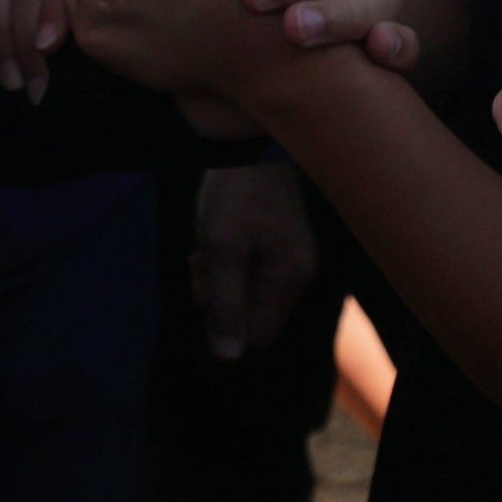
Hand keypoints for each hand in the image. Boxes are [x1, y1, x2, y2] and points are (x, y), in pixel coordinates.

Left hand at [190, 161, 320, 359]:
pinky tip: (218, 238)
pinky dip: (229, 263)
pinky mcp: (282, 246)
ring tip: (208, 244)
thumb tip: (228, 357)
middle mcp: (299, 274)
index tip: (208, 284)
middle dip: (219, 296)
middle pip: (252, 317)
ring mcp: (293, 259)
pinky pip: (251, 274)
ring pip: (247, 295)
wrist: (248, 144)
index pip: (257, 337)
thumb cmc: (234, 194)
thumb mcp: (221, 248)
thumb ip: (224, 303)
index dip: (225, 320)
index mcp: (290, 279)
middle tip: (202, 260)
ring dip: (220, 278)